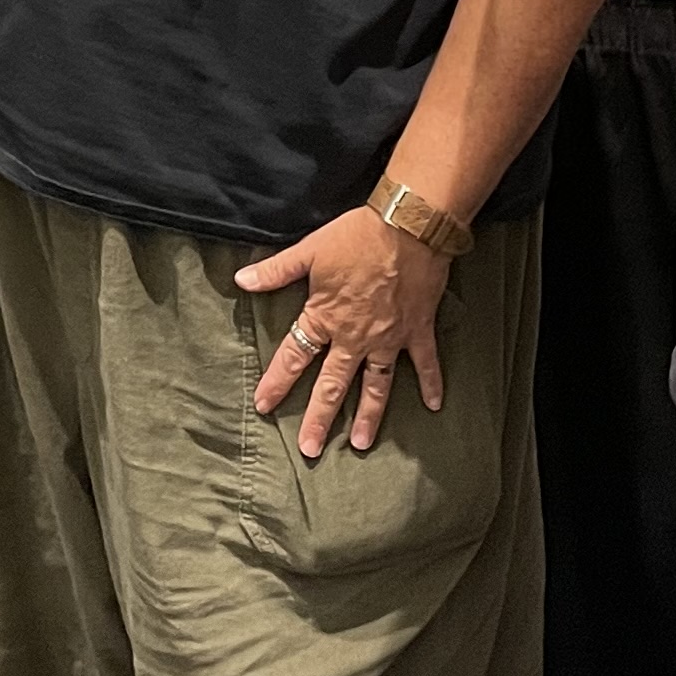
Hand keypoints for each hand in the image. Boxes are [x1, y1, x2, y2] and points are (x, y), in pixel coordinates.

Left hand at [240, 205, 451, 454]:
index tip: (263, 406)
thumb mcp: (310, 250)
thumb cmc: (356, 236)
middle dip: (320, 417)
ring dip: (369, 416)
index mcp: (325, 317)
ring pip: (377, 386)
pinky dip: (431, 384)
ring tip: (361, 444)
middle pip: (333, 384)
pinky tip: (434, 407)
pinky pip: (425, 364)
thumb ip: (276, 270)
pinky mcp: (418, 331)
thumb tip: (241, 280)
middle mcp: (355, 337)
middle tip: (310, 448)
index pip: (294, 356)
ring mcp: (389, 338)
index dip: (276, 381)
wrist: (407, 226)